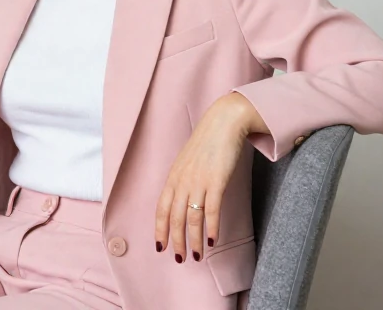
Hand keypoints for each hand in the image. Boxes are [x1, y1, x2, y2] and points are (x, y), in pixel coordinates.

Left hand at [154, 92, 265, 263]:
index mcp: (173, 177)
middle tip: (179, 259)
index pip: (161, 209)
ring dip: (194, 240)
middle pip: (174, 218)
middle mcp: (182, 181)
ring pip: (192, 218)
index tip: (161, 246)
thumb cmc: (207, 143)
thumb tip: (182, 200)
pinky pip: (211, 210)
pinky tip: (213, 240)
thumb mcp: (188, 162)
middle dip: (176, 241)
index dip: (160, 230)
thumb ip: (183, 180)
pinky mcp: (216, 181)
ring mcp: (198, 182)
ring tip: (196, 255)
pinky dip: (211, 227)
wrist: (223, 123)